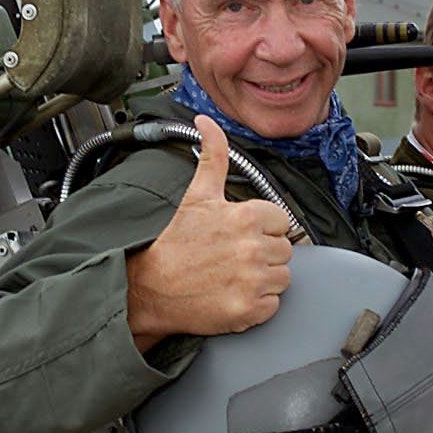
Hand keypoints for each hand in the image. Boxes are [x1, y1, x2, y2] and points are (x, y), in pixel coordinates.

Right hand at [125, 116, 294, 352]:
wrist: (148, 288)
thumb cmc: (173, 242)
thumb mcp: (196, 195)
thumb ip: (213, 156)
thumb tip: (206, 121)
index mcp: (246, 217)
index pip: (281, 221)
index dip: (263, 228)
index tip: (241, 235)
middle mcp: (253, 248)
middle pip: (284, 250)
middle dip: (263, 253)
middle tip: (233, 257)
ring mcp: (252, 281)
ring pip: (282, 278)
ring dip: (263, 279)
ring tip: (233, 276)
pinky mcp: (249, 310)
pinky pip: (272, 305)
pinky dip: (256, 304)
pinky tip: (233, 294)